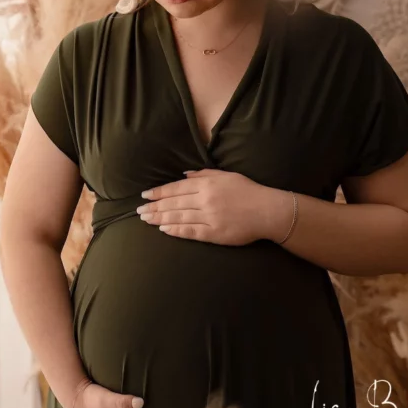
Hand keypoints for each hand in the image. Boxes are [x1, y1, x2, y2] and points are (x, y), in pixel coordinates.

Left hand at [137, 168, 282, 244]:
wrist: (268, 211)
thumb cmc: (248, 191)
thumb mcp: (227, 175)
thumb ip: (204, 174)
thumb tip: (184, 175)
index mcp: (207, 184)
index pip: (177, 188)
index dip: (159, 192)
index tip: (145, 195)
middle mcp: (205, 199)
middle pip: (174, 203)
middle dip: (154, 207)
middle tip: (139, 211)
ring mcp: (209, 217)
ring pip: (179, 217)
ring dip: (160, 218)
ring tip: (146, 219)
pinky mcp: (215, 233)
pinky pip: (191, 231)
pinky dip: (176, 230)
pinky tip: (164, 230)